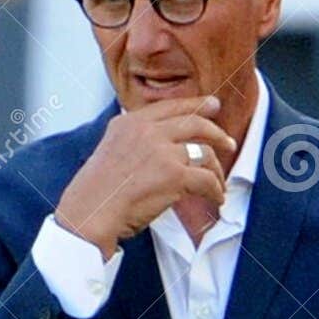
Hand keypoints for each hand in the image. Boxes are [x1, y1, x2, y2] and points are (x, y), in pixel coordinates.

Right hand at [54, 96, 235, 259]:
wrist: (89, 214)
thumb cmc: (96, 194)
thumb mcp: (110, 152)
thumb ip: (134, 141)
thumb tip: (163, 145)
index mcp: (129, 123)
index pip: (171, 106)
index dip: (196, 105)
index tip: (213, 106)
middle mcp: (147, 131)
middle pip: (195, 123)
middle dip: (217, 133)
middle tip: (228, 143)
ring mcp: (162, 151)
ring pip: (204, 153)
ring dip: (217, 171)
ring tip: (219, 184)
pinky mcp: (174, 175)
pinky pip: (207, 180)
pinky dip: (215, 191)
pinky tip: (216, 199)